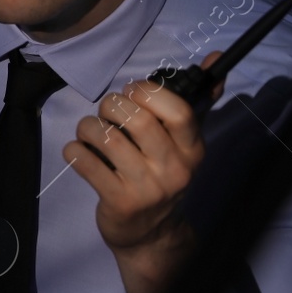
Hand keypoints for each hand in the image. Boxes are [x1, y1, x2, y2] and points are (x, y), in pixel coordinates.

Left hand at [63, 51, 225, 292]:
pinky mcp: (118, 202)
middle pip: (138, 121)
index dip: (150, 93)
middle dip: (113, 104)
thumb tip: (216, 56)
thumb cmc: (163, 177)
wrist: (152, 236)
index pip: (179, 111)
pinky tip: (79, 151)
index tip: (134, 91)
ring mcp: (146, 188)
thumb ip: (198, 101)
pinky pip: (85, 162)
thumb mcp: (184, 144)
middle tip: (107, 110)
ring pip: (107, 138)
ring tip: (90, 131)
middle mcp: (173, 170)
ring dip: (89, 126)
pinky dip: (74, 149)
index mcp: (192, 150)